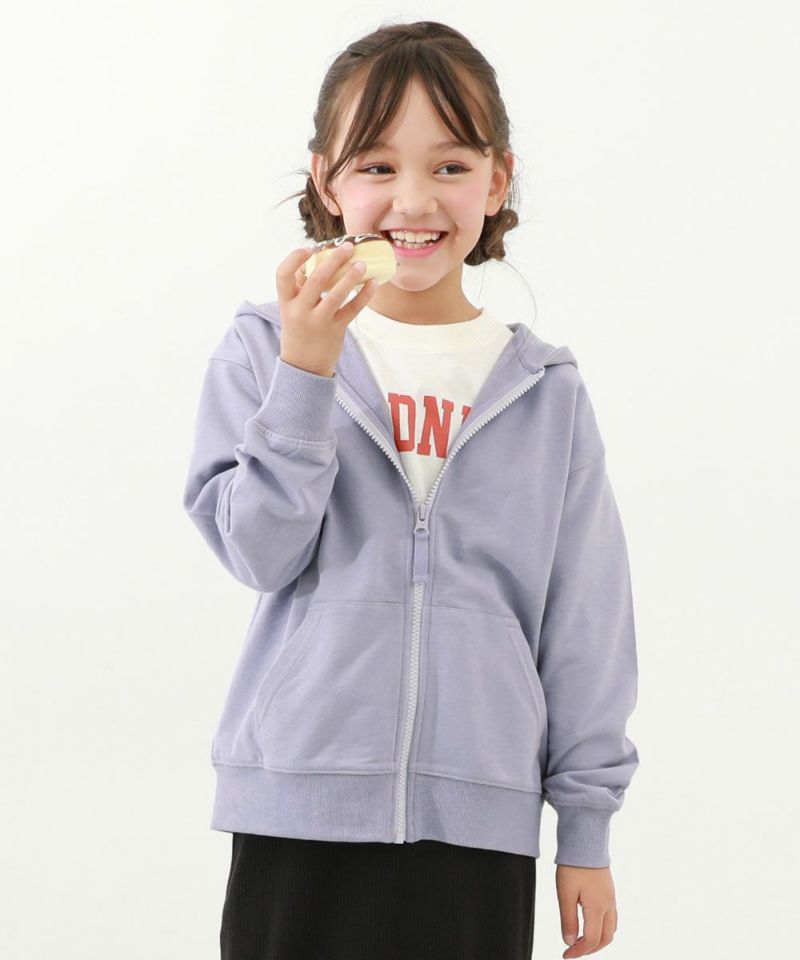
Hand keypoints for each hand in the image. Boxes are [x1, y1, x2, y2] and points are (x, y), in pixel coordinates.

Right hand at [276, 240, 377, 376]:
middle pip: (316, 280)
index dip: (294, 259)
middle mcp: (300, 311)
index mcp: (286, 302)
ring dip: (351, 276)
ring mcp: (318, 322)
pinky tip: (374, 283)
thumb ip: (301, 287)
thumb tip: (318, 259)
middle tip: (348, 247)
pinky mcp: (335, 330)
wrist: (303, 366)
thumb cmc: (299, 329)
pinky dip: (365, 295)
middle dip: (334, 260)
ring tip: (362, 263)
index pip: (283, 274)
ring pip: (336, 295)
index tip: (310, 249)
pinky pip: (352, 309)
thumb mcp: (291, 309)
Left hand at [556, 864, 617, 955]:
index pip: (592, 940)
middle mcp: (608, 906)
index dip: (578, 952)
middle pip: (605, 939)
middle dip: (590, 949)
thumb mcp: (565, 893)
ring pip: (610, 930)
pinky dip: (602, 928)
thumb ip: (568, 919)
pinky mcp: (610, 892)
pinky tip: (590, 925)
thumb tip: (569, 942)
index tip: (565, 955)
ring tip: (580, 941)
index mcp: (598, 908)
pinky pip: (611, 918)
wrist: (586, 841)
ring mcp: (611, 899)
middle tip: (574, 951)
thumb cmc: (574, 866)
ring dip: (597, 940)